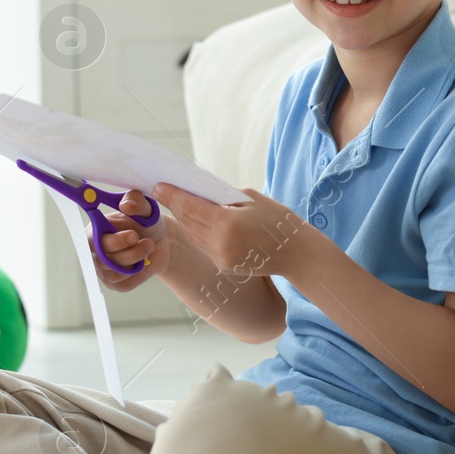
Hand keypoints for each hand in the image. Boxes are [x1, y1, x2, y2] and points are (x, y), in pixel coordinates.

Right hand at [91, 190, 169, 292]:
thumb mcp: (146, 208)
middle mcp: (95, 251)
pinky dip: (137, 276)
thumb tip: (126, 204)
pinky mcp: (115, 283)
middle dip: (130, 252)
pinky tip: (144, 263)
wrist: (159, 241)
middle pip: (103, 260)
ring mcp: (103, 269)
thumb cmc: (146, 221)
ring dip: (136, 261)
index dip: (113, 241)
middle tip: (147, 242)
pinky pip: (123, 284)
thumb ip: (137, 202)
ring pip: (114, 273)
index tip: (133, 235)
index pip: (93, 241)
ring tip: (149, 246)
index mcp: (95, 230)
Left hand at [153, 183, 310, 278]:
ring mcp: (221, 258)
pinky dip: (198, 232)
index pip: (190, 207)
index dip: (172, 195)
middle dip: (175, 206)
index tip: (158, 186)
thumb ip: (223, 195)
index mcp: (227, 223)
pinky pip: (204, 246)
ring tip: (177, 204)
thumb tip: (198, 191)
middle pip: (188, 221)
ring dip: (184, 219)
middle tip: (162, 192)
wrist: (295, 252)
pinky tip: (194, 221)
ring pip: (193, 235)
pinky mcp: (224, 267)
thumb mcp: (251, 198)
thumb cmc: (277, 219)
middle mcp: (220, 244)